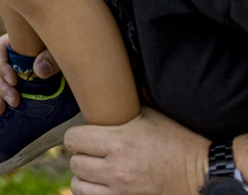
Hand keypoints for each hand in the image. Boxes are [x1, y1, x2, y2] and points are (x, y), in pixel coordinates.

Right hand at [0, 33, 57, 115]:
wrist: (67, 61)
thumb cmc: (61, 52)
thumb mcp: (57, 52)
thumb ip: (51, 58)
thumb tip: (39, 70)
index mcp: (12, 44)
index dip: (1, 66)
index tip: (14, 81)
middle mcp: (5, 58)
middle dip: (1, 88)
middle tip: (14, 102)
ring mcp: (5, 73)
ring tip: (0, 110)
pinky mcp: (8, 87)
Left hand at [65, 109, 209, 194]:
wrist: (203, 174)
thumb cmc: (178, 142)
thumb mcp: (150, 116)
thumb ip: (121, 107)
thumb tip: (102, 91)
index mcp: (119, 142)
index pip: (73, 139)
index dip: (77, 136)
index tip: (85, 136)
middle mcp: (117, 168)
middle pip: (75, 163)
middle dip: (82, 155)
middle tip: (94, 152)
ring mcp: (121, 190)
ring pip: (79, 185)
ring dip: (85, 177)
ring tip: (96, 170)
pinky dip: (93, 191)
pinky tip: (102, 184)